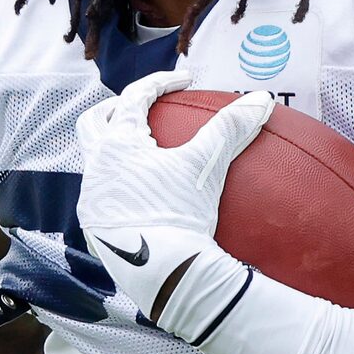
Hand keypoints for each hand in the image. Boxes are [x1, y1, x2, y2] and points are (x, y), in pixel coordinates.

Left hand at [74, 69, 271, 339]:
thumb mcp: (207, 166)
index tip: (185, 81)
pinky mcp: (95, 228)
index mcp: (118, 144)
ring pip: (93, 161)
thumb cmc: (180, 213)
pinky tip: (140, 197)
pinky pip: (101, 196)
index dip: (161, 82)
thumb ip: (231, 128)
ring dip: (111, 149)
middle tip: (139, 109)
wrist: (159, 272)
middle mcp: (96, 166)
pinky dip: (117, 185)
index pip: (134, 97)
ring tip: (138, 153)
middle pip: (93, 123)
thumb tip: (262, 98)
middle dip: (113, 109)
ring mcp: (92, 199)